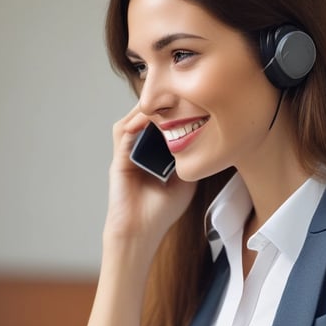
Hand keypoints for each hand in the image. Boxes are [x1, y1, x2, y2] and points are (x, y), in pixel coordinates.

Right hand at [105, 104, 196, 247]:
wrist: (140, 233)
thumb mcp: (185, 183)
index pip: (161, 127)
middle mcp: (139, 152)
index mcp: (154, 157)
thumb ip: (190, 161)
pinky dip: (134, 122)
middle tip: (177, 92)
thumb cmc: (161, 213)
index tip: (190, 101)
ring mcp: (127, 155)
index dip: (172, 112)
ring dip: (146, 110)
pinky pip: (123, 133)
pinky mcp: (118, 160)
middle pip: (145, 119)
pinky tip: (150, 117)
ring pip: (132, 121)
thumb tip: (206, 140)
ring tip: (164, 100)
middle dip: (159, 105)